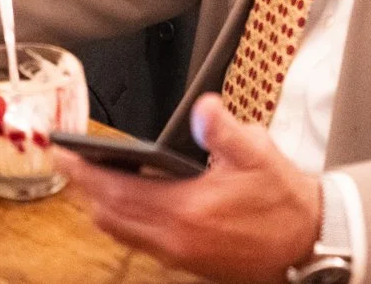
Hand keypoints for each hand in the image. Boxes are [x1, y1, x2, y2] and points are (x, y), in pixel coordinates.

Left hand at [57, 95, 322, 283]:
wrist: (307, 243)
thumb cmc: (282, 199)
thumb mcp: (257, 153)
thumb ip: (224, 130)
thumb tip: (203, 108)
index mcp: (186, 210)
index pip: (117, 191)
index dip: (85, 172)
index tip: (63, 153)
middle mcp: (176, 238)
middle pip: (109, 215)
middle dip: (86, 187)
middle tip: (70, 161)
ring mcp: (179, 254)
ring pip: (121, 231)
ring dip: (103, 205)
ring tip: (94, 177)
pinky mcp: (187, 263)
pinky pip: (140, 241)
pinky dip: (125, 220)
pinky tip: (129, 198)